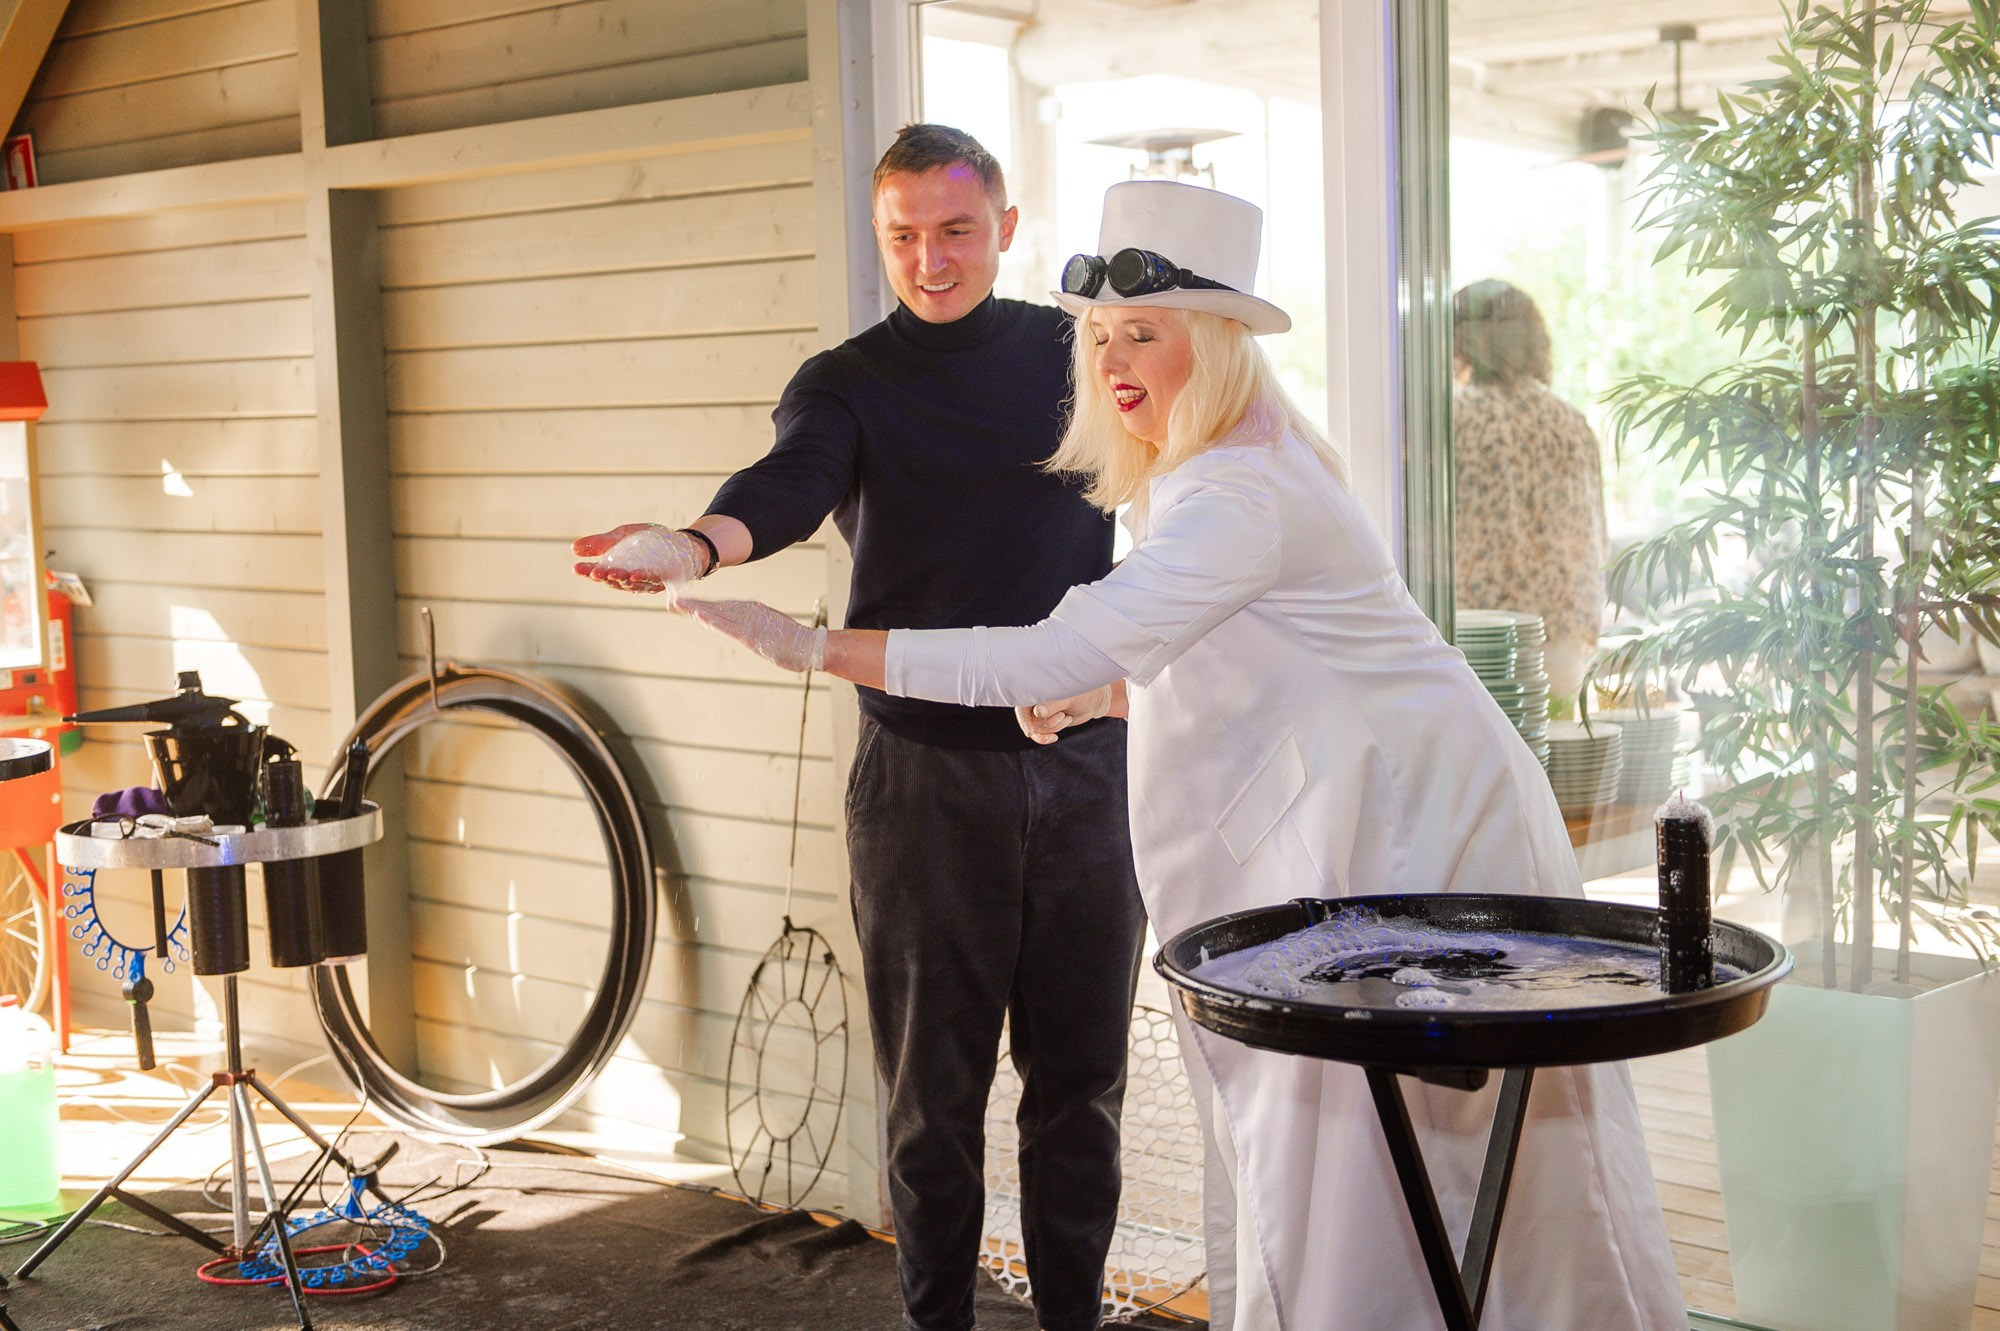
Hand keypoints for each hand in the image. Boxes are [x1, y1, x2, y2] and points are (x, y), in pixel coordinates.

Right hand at [572, 523, 709, 592]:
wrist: (681, 543)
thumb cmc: (649, 542)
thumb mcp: (621, 536)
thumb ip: (601, 543)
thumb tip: (573, 548)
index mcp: (617, 568)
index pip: (599, 573)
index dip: (588, 572)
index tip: (576, 568)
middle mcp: (630, 579)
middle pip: (614, 581)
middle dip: (604, 577)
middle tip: (593, 573)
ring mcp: (647, 582)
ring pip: (631, 583)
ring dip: (622, 579)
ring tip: (612, 573)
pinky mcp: (664, 579)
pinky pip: (653, 580)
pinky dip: (643, 578)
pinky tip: (635, 574)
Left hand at [678, 597, 826, 672]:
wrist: (810, 646)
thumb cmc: (791, 641)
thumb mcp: (767, 632)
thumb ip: (753, 627)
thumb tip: (742, 627)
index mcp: (750, 611)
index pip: (720, 608)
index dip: (699, 605)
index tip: (681, 604)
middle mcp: (748, 612)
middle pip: (714, 607)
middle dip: (691, 605)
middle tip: (670, 600)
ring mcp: (749, 622)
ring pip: (718, 613)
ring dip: (696, 609)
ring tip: (677, 604)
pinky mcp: (753, 633)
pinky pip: (729, 626)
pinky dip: (713, 619)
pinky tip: (699, 616)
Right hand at [1016, 686, 1113, 744]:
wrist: (1091, 702)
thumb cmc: (1081, 694)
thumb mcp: (1069, 698)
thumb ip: (1053, 705)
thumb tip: (1037, 712)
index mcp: (1037, 689)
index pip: (1022, 705)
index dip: (1024, 719)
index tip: (1030, 732)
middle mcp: (1034, 701)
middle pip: (1031, 721)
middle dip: (1048, 723)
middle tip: (1063, 716)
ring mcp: (1038, 712)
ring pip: (1037, 729)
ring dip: (1054, 727)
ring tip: (1066, 717)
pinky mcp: (1044, 722)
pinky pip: (1038, 735)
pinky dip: (1045, 738)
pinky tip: (1054, 738)